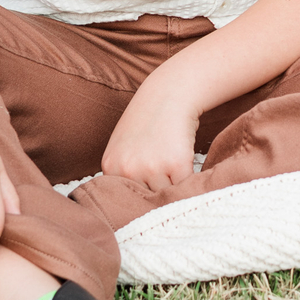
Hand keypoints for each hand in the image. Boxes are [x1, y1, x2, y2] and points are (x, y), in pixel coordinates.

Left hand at [100, 77, 199, 192]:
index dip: (137, 198)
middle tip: (163, 183)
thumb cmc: (149, 120)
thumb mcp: (124, 147)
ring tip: (174, 173)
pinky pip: (184, 187)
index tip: (145, 196)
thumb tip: (133, 206)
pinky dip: (188, 183)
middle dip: (155, 194)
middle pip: (145, 201)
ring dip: (173, 189)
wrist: (171, 93)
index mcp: (110, 166)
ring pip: (165, 197)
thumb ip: (124, 174)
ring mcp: (152, 167)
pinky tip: (188, 169)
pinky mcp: (176, 164)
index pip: (124, 198)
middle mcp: (127, 169)